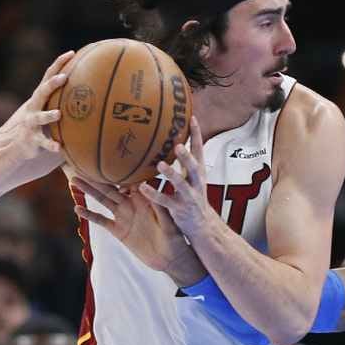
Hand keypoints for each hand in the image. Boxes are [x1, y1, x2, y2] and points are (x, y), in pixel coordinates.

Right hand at [2, 50, 73, 162]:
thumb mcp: (49, 112)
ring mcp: (31, 122)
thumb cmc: (36, 127)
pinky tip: (59, 148)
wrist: (9, 145)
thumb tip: (97, 99)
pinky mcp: (30, 139)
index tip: (72, 53)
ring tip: (58, 114)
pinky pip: (42, 142)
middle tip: (64, 77)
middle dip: (52, 84)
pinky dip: (50, 145)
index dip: (59, 64)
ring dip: (48, 115)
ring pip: (39, 117)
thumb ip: (67, 105)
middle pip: (42, 92)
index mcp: (40, 98)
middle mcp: (33, 107)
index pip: (48, 76)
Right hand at [71, 176, 205, 284]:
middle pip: (110, 187)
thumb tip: (156, 189)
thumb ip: (160, 207)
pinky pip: (101, 221)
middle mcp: (131, 205)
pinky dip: (89, 214)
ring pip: (102, 200)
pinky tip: (77, 207)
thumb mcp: (169, 221)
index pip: (129, 180)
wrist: (170, 257)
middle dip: (96, 177)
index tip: (107, 155)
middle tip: (82, 163)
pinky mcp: (119, 231)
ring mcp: (123, 217)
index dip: (118, 168)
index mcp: (144, 199)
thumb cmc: (175, 236)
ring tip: (74, 180)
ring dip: (89, 190)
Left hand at [138, 116, 214, 238]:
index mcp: (199, 173)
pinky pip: (165, 201)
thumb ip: (183, 164)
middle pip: (194, 167)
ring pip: (181, 184)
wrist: (203, 227)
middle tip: (177, 144)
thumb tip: (171, 142)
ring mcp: (190, 197)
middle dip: (187, 156)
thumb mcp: (192, 180)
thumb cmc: (192, 199)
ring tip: (160, 165)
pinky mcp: (180, 210)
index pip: (199, 150)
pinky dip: (154, 194)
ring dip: (172, 174)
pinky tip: (142, 187)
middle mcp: (197, 184)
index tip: (192, 118)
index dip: (197, 135)